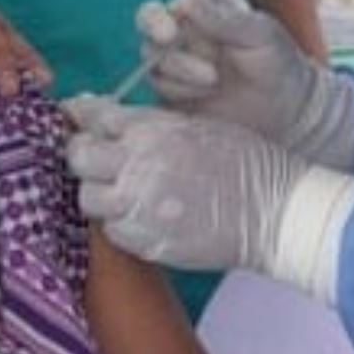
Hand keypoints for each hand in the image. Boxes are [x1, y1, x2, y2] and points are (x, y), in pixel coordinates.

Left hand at [66, 97, 304, 273]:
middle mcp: (139, 165)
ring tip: (123, 192)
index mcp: (152, 129)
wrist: (275, 210)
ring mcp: (141, 207)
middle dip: (84, 157)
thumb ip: (146, 122)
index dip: (88, 122)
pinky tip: (142, 216)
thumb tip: (96, 110)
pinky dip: (120, 223)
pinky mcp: (147, 243)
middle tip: (101, 162)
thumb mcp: (194, 125)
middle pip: (78, 157)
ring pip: (87, 198)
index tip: (91, 128)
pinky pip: (112, 231)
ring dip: (100, 193)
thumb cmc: (241, 160)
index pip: (94, 118)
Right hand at [138, 0, 353, 168]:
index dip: (157, 19)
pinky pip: (159, 95)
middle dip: (161, 46)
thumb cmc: (277, 62)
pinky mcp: (177, 100)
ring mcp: (177, 70)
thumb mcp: (257, 33)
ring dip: (180, 74)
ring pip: (153, 66)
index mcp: (198, 12)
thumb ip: (220, 17)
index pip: (161, 8)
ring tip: (214, 80)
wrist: (290, 110)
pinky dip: (177, 94)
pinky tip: (204, 96)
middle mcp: (182, 38)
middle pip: (147, 35)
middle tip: (185, 58)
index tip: (170, 32)